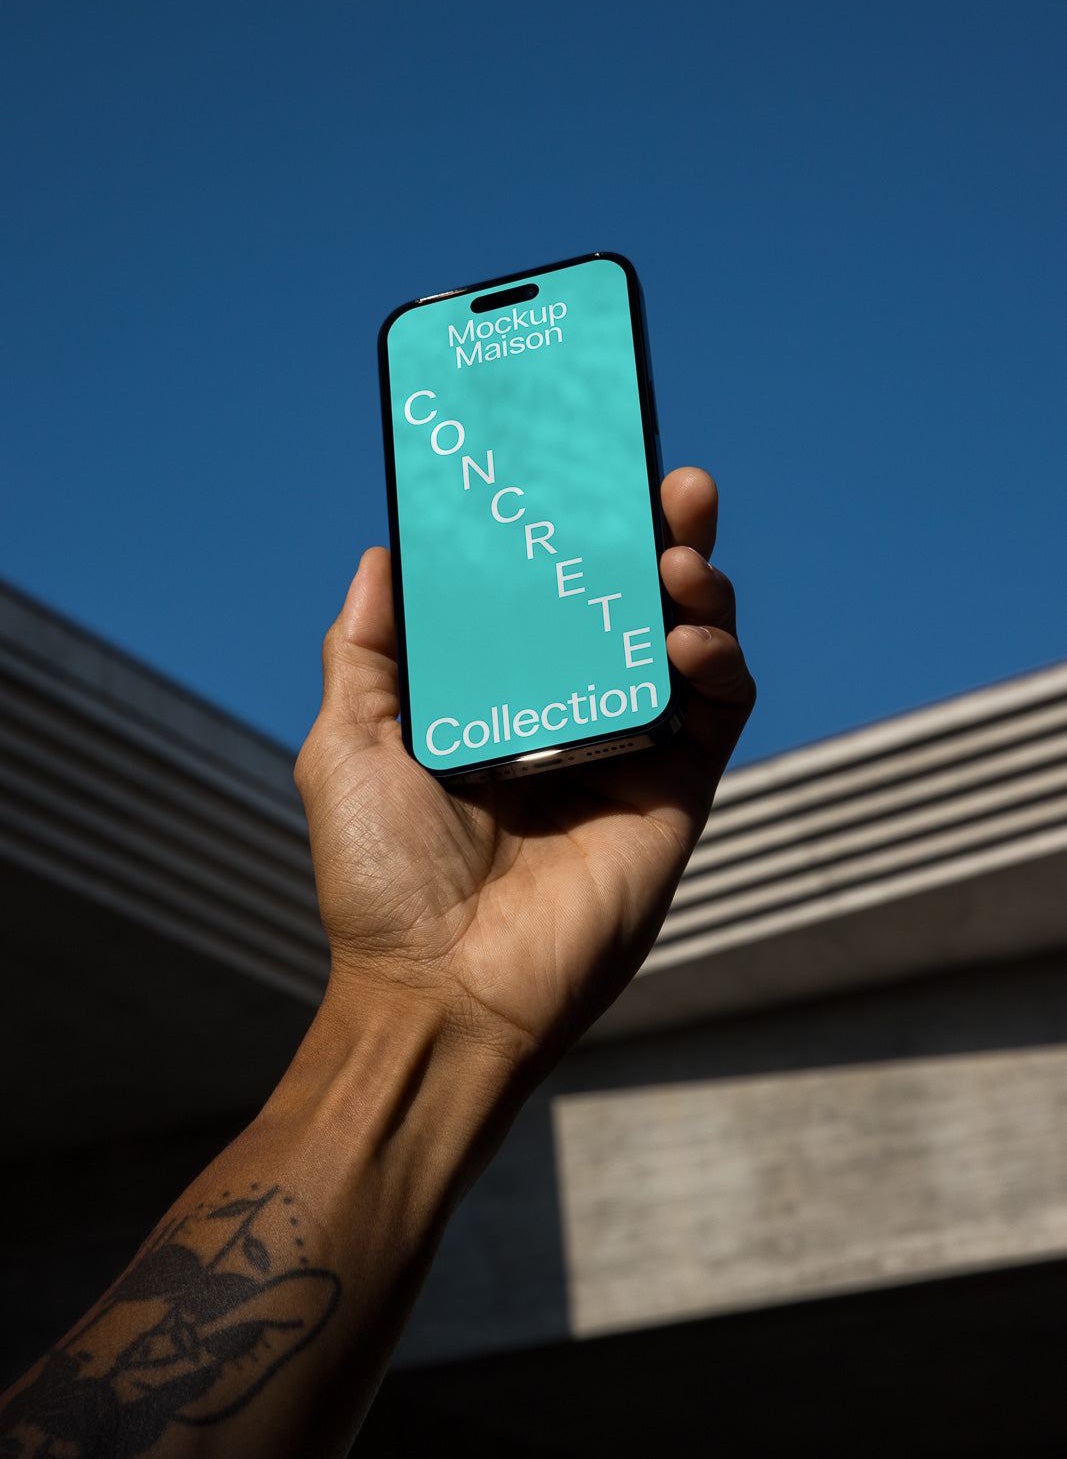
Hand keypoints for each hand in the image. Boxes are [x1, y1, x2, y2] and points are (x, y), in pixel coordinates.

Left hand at [294, 467, 754, 1072]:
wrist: (441, 991)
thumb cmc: (381, 879)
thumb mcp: (346, 744)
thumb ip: (366, 650)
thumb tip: (383, 550)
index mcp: (498, 697)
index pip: (549, 592)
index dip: (575, 531)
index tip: (584, 467)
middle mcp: (569, 714)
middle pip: (631, 603)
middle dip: (660, 536)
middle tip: (672, 487)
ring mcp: (628, 752)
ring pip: (690, 643)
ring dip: (698, 589)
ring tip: (678, 562)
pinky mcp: (675, 795)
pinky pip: (721, 710)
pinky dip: (721, 663)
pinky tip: (688, 643)